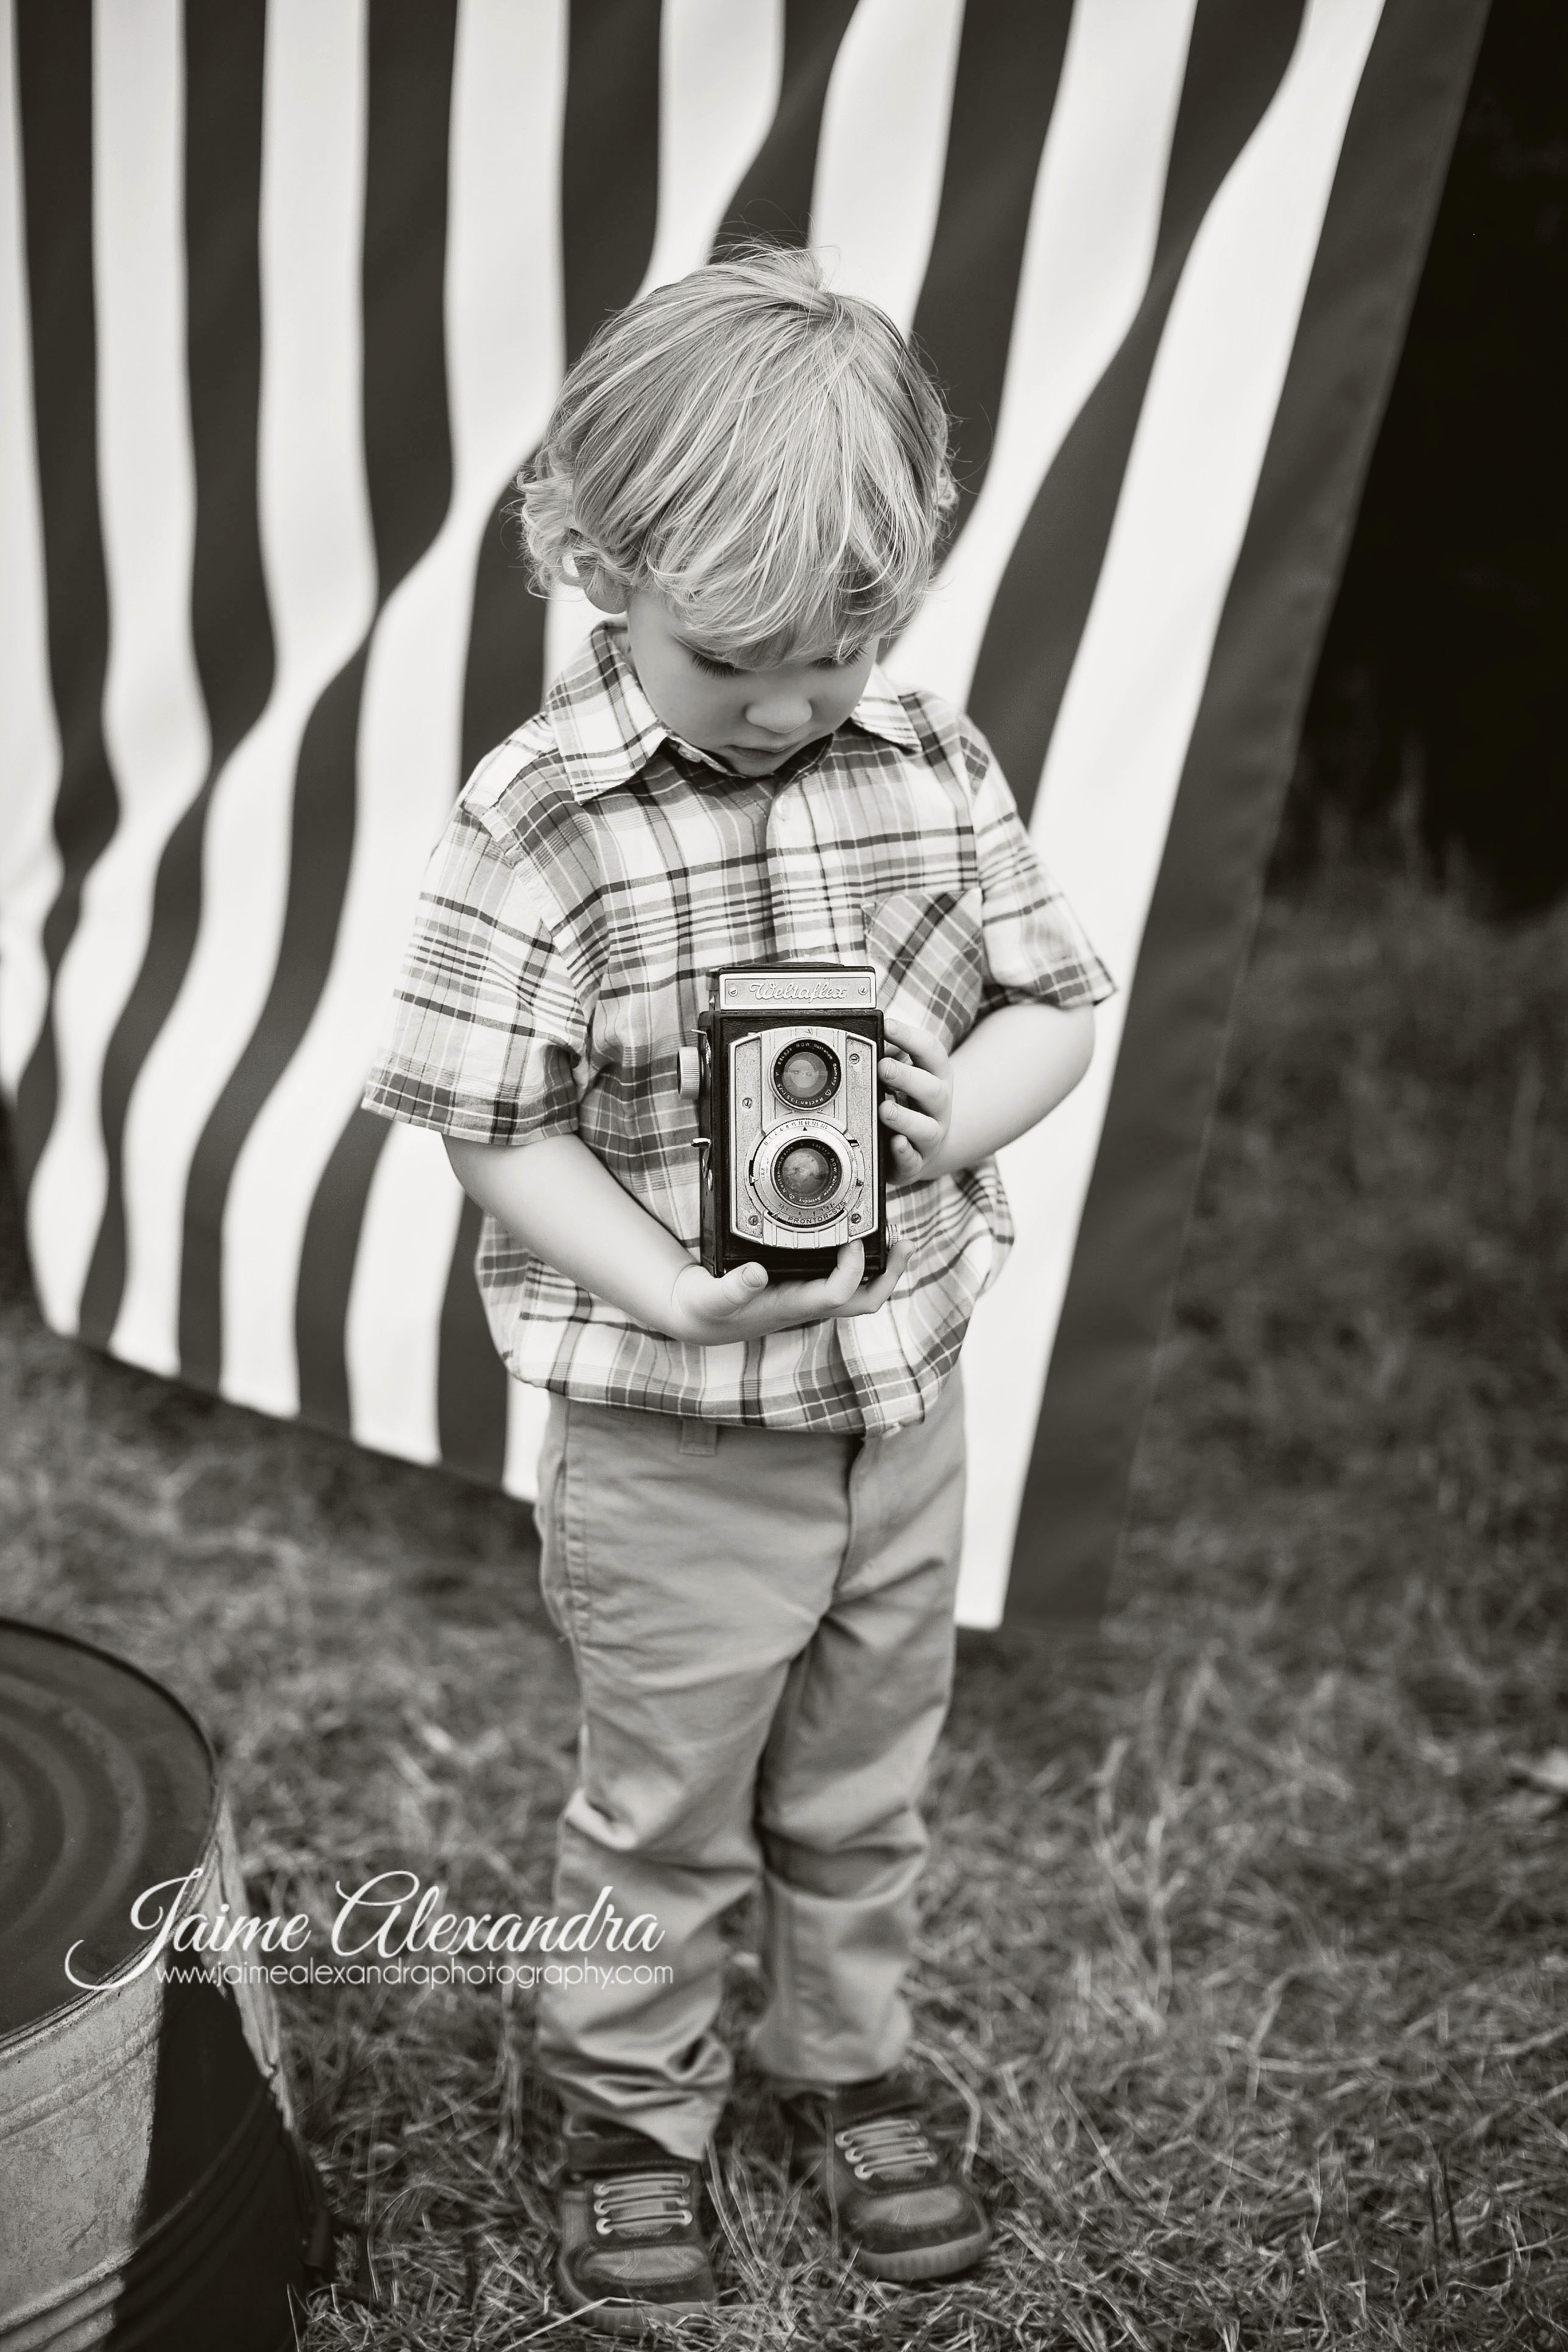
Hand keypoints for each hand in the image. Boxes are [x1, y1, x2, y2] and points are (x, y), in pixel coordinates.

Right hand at [666, 1234, 909, 1343]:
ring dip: (881, 1267)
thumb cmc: (707, 1309)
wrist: (701, 1320)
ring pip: (859, 1291)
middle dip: (889, 1275)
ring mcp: (809, 1297)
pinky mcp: (805, 1286)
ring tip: (893, 1236)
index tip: (852, 1238)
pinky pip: (844, 1279)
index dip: (853, 1268)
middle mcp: (808, 1304)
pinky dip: (859, 1260)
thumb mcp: (711, 1296)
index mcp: (792, 1306)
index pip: (839, 1294)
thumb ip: (731, 1288)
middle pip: (865, 1300)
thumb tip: (755, 1273)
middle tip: (903, 1242)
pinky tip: (859, 1237)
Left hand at [878, 1014, 952, 1184]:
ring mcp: (931, 1136)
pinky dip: (904, 1152)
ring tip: (884, 1108)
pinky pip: (913, 1160)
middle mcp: (938, 1106)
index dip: (910, 1037)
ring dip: (905, 1117)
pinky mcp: (917, 1162)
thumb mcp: (903, 1076)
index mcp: (935, 1077)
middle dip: (908, 1077)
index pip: (930, 1052)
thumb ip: (888, 1057)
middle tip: (883, 1067)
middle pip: (933, 1090)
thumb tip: (868, 1038)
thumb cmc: (909, 1103)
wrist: (923, 1146)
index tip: (888, 1025)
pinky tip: (894, 1143)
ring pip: (926, 1128)